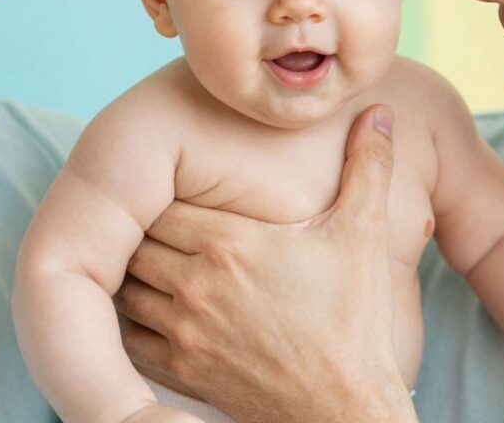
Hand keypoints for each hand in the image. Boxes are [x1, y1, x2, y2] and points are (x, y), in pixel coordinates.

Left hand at [115, 105, 416, 422]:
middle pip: (137, 240)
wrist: (345, 409)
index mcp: (232, 244)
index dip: (164, 191)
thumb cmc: (354, 321)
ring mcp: (184, 332)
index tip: (176, 186)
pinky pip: (129, 335)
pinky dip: (129, 318)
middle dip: (144, 225)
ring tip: (152, 255)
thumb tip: (378, 111)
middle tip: (155, 213)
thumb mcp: (363, 235)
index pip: (163, 201)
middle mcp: (197, 286)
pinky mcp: (180, 370)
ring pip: (126, 285)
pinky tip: (152, 304)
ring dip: (133, 269)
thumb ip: (366, 167)